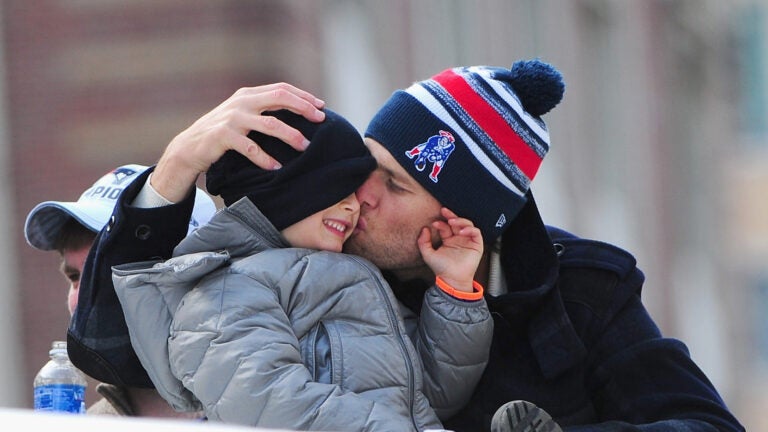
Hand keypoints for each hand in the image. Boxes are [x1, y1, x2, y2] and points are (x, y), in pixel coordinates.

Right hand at [152, 83, 325, 201]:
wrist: (189, 147)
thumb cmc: (222, 133)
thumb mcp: (242, 114)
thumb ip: (262, 109)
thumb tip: (297, 112)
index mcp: (248, 94)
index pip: (281, 89)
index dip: (303, 96)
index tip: (321, 107)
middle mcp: (242, 102)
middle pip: (280, 98)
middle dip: (303, 108)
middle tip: (320, 121)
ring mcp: (232, 118)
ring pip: (270, 124)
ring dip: (291, 135)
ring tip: (305, 147)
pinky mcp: (223, 136)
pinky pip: (251, 148)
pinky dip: (266, 159)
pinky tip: (277, 168)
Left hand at [417, 208, 483, 291]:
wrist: (452, 280)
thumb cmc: (441, 269)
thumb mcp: (428, 254)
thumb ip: (423, 242)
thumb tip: (424, 229)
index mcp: (448, 240)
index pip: (446, 226)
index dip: (441, 223)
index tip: (435, 223)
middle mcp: (458, 239)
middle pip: (457, 222)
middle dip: (451, 215)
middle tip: (444, 210)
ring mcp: (468, 241)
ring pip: (467, 224)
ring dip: (460, 220)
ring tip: (452, 221)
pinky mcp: (476, 245)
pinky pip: (476, 232)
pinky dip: (470, 229)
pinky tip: (461, 231)